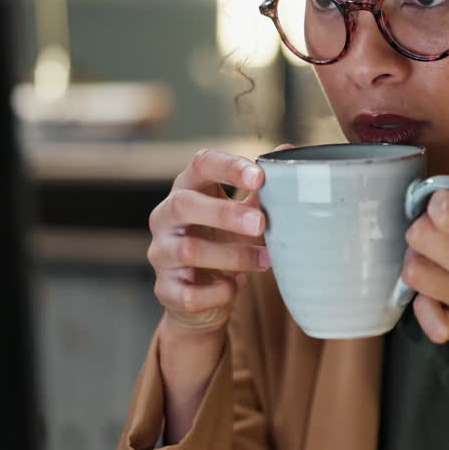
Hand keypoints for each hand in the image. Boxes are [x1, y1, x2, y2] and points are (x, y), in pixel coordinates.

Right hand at [147, 146, 289, 335]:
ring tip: (265, 260)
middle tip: (261, 224)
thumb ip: (260, 189)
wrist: (201, 297)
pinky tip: (236, 285)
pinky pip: (188, 292)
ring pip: (189, 250)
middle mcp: (165, 217)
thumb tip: (288, 152)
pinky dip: (218, 292)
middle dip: (225, 214)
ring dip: (233, 255)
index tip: (259, 176)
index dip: (228, 167)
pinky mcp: (165, 289)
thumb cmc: (222, 243)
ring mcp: (161, 253)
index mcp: (187, 189)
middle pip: (184, 205)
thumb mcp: (242, 213)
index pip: (200, 165)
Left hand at [400, 153, 448, 361]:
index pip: (447, 212)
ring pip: (414, 273)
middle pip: (419, 237)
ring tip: (435, 258)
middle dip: (423, 226)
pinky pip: (427, 320)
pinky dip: (424, 307)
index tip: (448, 203)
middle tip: (439, 231)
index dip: (438, 200)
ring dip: (418, 260)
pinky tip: (435, 293)